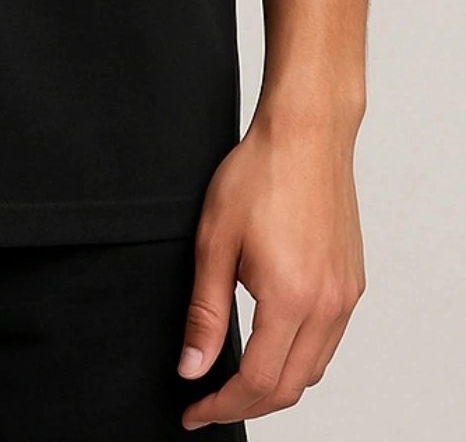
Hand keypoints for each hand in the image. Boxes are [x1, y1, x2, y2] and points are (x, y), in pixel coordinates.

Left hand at [177, 102, 366, 428]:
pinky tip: (271, 345)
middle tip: (207, 401)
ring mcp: (345, 296)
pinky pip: (328, 343)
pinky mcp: (352, 284)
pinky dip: (298, 359)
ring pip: (312, 370)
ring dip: (274, 385)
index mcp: (291, 297)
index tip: (194, 410)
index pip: (257, 380)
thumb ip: (204, 311)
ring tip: (235, 379)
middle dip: (246, 404)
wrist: (306, 134)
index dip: (221, 403)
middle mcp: (327, 305)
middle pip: (289, 387)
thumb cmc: (259, 174)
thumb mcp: (214, 241)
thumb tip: (193, 367)